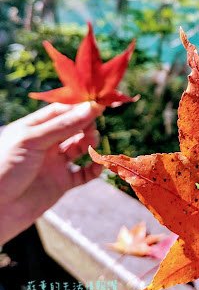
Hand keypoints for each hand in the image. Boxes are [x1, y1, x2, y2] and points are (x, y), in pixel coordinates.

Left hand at [0, 102, 103, 244]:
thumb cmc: (4, 169)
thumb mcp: (32, 140)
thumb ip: (63, 125)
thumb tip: (91, 107)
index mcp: (33, 128)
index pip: (61, 111)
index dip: (79, 108)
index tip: (96, 106)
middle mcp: (45, 144)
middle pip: (73, 127)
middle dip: (86, 126)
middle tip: (92, 129)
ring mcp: (53, 163)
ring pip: (80, 148)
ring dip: (90, 144)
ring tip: (92, 145)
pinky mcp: (61, 183)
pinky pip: (83, 174)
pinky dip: (93, 169)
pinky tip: (98, 165)